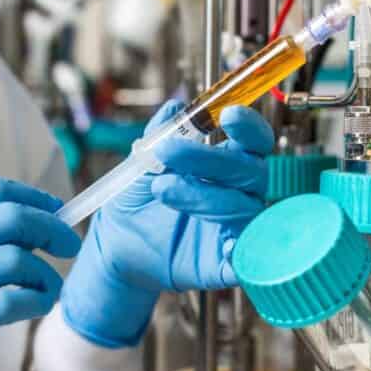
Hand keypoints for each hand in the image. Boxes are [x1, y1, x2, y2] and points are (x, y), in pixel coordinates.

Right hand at [0, 177, 80, 370]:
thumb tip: (34, 224)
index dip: (33, 197)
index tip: (57, 210)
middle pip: (12, 217)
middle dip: (52, 228)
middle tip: (69, 245)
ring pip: (18, 259)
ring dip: (46, 274)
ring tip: (49, 288)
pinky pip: (14, 301)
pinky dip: (38, 300)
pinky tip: (39, 305)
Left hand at [60, 100, 272, 347]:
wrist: (115, 245)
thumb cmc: (136, 202)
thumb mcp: (141, 163)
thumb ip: (160, 135)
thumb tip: (174, 108)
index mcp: (224, 165)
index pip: (254, 141)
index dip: (248, 127)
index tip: (226, 116)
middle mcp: (237, 193)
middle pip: (252, 170)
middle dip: (211, 158)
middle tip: (168, 152)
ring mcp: (236, 228)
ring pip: (245, 207)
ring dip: (205, 194)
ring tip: (162, 188)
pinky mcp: (229, 263)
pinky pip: (248, 255)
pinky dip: (239, 247)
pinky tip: (220, 242)